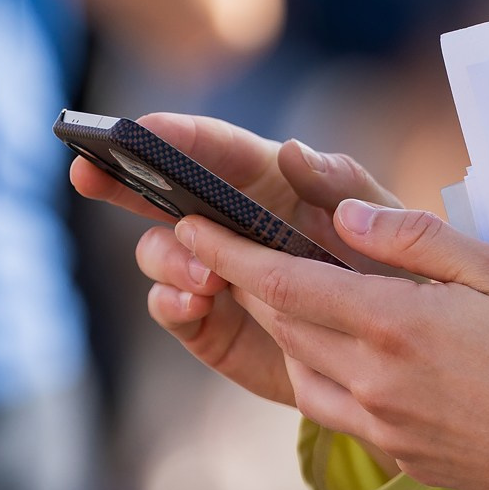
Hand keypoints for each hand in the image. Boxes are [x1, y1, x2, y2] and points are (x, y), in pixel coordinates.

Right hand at [70, 114, 399, 409]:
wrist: (401, 362)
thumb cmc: (397, 275)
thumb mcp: (387, 224)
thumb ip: (345, 185)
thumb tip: (291, 150)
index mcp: (270, 183)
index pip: (213, 147)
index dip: (173, 133)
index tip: (137, 128)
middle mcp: (231, 222)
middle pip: (161, 191)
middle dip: (120, 177)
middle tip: (87, 170)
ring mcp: (214, 272)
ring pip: (161, 251)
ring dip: (168, 256)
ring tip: (204, 275)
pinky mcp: (209, 322)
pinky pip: (170, 307)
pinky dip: (172, 301)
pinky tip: (194, 302)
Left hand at [152, 186, 488, 489]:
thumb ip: (416, 240)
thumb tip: (341, 213)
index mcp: (395, 325)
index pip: (283, 281)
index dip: (228, 252)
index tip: (188, 225)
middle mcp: (374, 380)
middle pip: (281, 323)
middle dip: (243, 281)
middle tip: (221, 244)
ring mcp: (383, 424)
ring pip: (299, 367)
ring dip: (278, 326)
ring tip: (277, 289)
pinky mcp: (400, 453)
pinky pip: (331, 406)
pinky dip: (313, 367)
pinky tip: (333, 348)